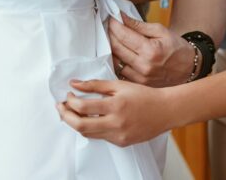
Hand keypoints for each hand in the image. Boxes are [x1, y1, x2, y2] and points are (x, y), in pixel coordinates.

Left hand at [58, 78, 174, 146]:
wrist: (165, 111)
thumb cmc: (144, 95)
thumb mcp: (120, 85)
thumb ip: (95, 85)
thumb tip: (74, 83)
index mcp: (115, 105)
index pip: (83, 107)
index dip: (70, 101)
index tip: (68, 95)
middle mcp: (116, 123)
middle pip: (80, 125)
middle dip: (65, 116)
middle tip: (60, 107)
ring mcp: (118, 135)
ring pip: (88, 134)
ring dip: (76, 123)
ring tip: (71, 113)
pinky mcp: (120, 142)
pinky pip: (99, 137)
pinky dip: (91, 128)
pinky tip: (91, 120)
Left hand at [108, 12, 195, 86]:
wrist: (189, 68)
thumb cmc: (177, 48)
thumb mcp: (161, 31)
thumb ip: (140, 25)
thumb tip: (122, 17)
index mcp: (150, 50)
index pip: (124, 36)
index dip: (115, 25)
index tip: (111, 18)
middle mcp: (143, 66)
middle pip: (117, 48)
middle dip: (110, 34)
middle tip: (108, 26)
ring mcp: (140, 77)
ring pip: (115, 61)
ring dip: (110, 48)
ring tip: (110, 37)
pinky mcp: (139, 84)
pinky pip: (120, 72)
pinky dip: (116, 61)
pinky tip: (116, 53)